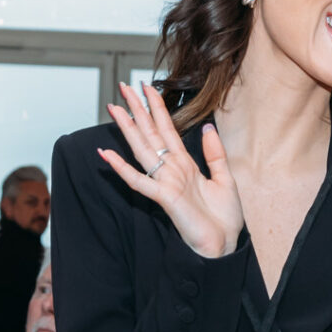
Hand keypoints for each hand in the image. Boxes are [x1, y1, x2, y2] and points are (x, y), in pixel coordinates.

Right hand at [98, 81, 243, 259]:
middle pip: (151, 133)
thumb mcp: (225, 178)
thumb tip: (208, 127)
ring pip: (143, 149)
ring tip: (115, 108)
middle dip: (138, 109)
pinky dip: (122, 168)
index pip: (167, 130)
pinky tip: (106, 154)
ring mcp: (166, 182)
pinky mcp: (164, 198)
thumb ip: (215, 153)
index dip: (157, 107)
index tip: (147, 86)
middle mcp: (172, 170)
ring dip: (128, 128)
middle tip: (123, 86)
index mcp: (185, 164)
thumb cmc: (223, 218)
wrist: (224, 245)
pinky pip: (139, 181)